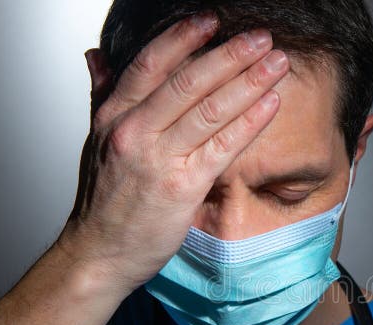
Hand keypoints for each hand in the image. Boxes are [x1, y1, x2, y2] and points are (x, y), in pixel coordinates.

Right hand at [60, 13, 288, 293]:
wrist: (98, 254)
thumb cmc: (103, 202)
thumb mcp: (96, 141)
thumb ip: (102, 96)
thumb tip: (98, 57)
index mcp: (114, 116)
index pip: (152, 64)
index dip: (184, 38)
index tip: (211, 20)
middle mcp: (135, 131)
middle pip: (189, 81)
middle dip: (230, 55)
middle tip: (262, 37)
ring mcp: (159, 159)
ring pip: (211, 109)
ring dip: (249, 82)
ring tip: (277, 63)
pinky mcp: (183, 186)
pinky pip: (223, 146)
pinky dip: (250, 122)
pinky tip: (271, 104)